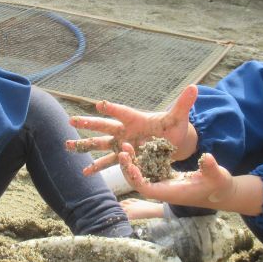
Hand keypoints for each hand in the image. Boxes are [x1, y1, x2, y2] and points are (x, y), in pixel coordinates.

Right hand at [66, 85, 198, 174]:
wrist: (173, 143)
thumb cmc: (174, 128)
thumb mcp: (179, 118)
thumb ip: (184, 104)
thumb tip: (195, 87)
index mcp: (136, 118)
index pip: (122, 112)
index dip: (112, 109)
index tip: (100, 105)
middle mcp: (125, 130)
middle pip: (105, 126)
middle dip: (88, 123)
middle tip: (71, 120)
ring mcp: (123, 144)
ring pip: (101, 144)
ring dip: (85, 145)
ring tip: (67, 146)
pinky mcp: (125, 157)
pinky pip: (109, 163)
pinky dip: (97, 168)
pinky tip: (84, 173)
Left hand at [117, 144, 236, 209]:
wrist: (220, 191)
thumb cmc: (218, 185)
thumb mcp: (217, 175)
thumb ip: (211, 167)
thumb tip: (207, 157)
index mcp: (172, 192)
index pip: (148, 189)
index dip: (137, 179)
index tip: (131, 166)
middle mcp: (164, 190)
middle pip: (138, 183)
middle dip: (128, 168)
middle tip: (123, 150)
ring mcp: (164, 185)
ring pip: (141, 176)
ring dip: (131, 163)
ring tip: (126, 146)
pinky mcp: (165, 178)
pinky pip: (148, 171)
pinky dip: (141, 161)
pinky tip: (138, 148)